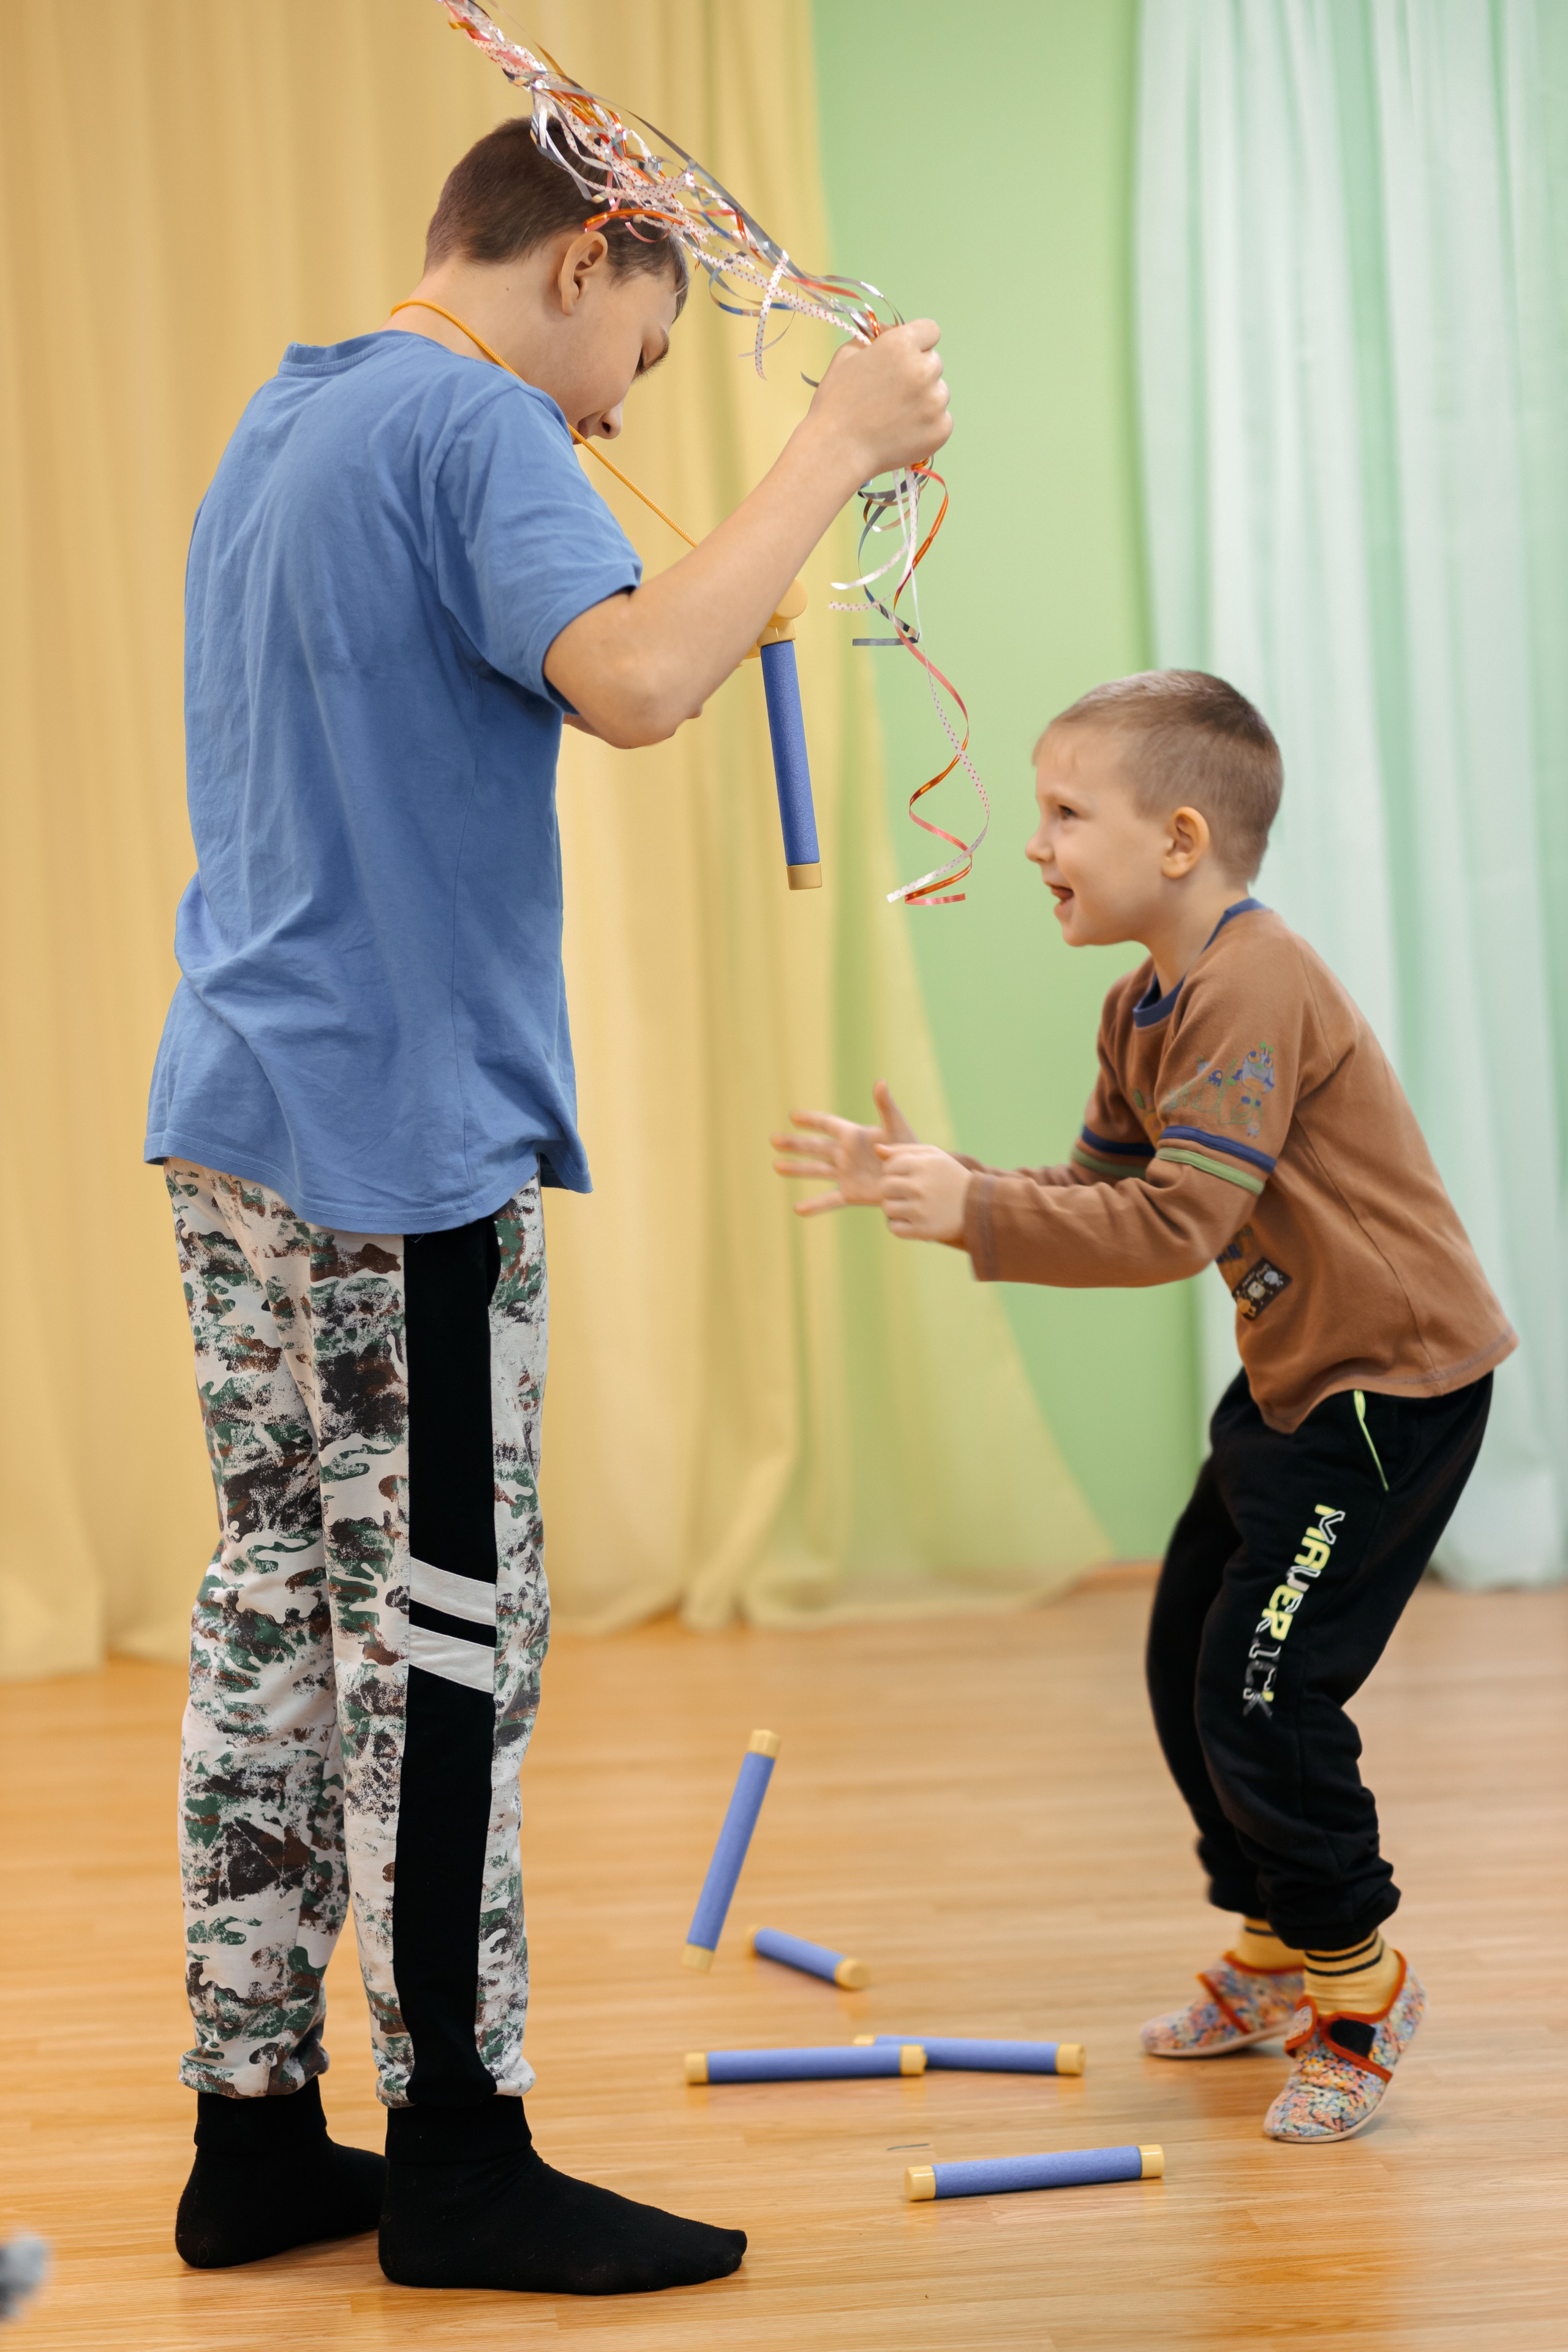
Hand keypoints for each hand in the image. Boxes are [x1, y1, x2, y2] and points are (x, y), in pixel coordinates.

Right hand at [771, 1080, 916, 1214]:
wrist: (917, 1180)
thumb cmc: (911, 1150)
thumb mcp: (897, 1127)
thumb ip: (886, 1106)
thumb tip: (880, 1082)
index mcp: (854, 1136)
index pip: (828, 1125)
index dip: (811, 1120)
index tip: (793, 1116)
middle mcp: (846, 1154)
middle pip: (815, 1147)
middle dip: (795, 1144)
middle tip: (774, 1139)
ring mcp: (846, 1174)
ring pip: (816, 1170)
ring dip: (797, 1169)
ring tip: (777, 1166)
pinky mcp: (851, 1193)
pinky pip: (829, 1200)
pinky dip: (815, 1205)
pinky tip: (798, 1209)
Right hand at [806, 321, 951, 482]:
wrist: (836, 450)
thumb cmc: (836, 402)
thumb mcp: (847, 355)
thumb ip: (876, 337)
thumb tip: (892, 332)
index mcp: (902, 344)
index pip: (931, 331)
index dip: (918, 342)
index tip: (907, 356)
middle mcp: (924, 369)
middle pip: (934, 363)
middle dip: (918, 373)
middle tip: (893, 393)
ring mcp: (936, 402)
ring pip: (939, 393)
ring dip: (924, 400)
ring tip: (895, 416)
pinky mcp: (941, 429)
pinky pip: (942, 420)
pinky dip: (927, 426)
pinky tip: (902, 432)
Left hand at [876, 1143, 970, 1243]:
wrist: (977, 1205)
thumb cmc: (950, 1176)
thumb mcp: (933, 1155)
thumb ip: (903, 1150)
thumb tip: (876, 1149)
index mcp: (921, 1165)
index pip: (888, 1167)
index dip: (896, 1172)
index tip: (910, 1177)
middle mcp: (919, 1187)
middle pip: (884, 1187)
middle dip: (893, 1189)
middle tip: (910, 1192)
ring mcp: (920, 1210)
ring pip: (887, 1208)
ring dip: (896, 1208)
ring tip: (913, 1206)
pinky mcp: (922, 1230)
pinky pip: (894, 1228)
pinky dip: (900, 1225)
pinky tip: (914, 1219)